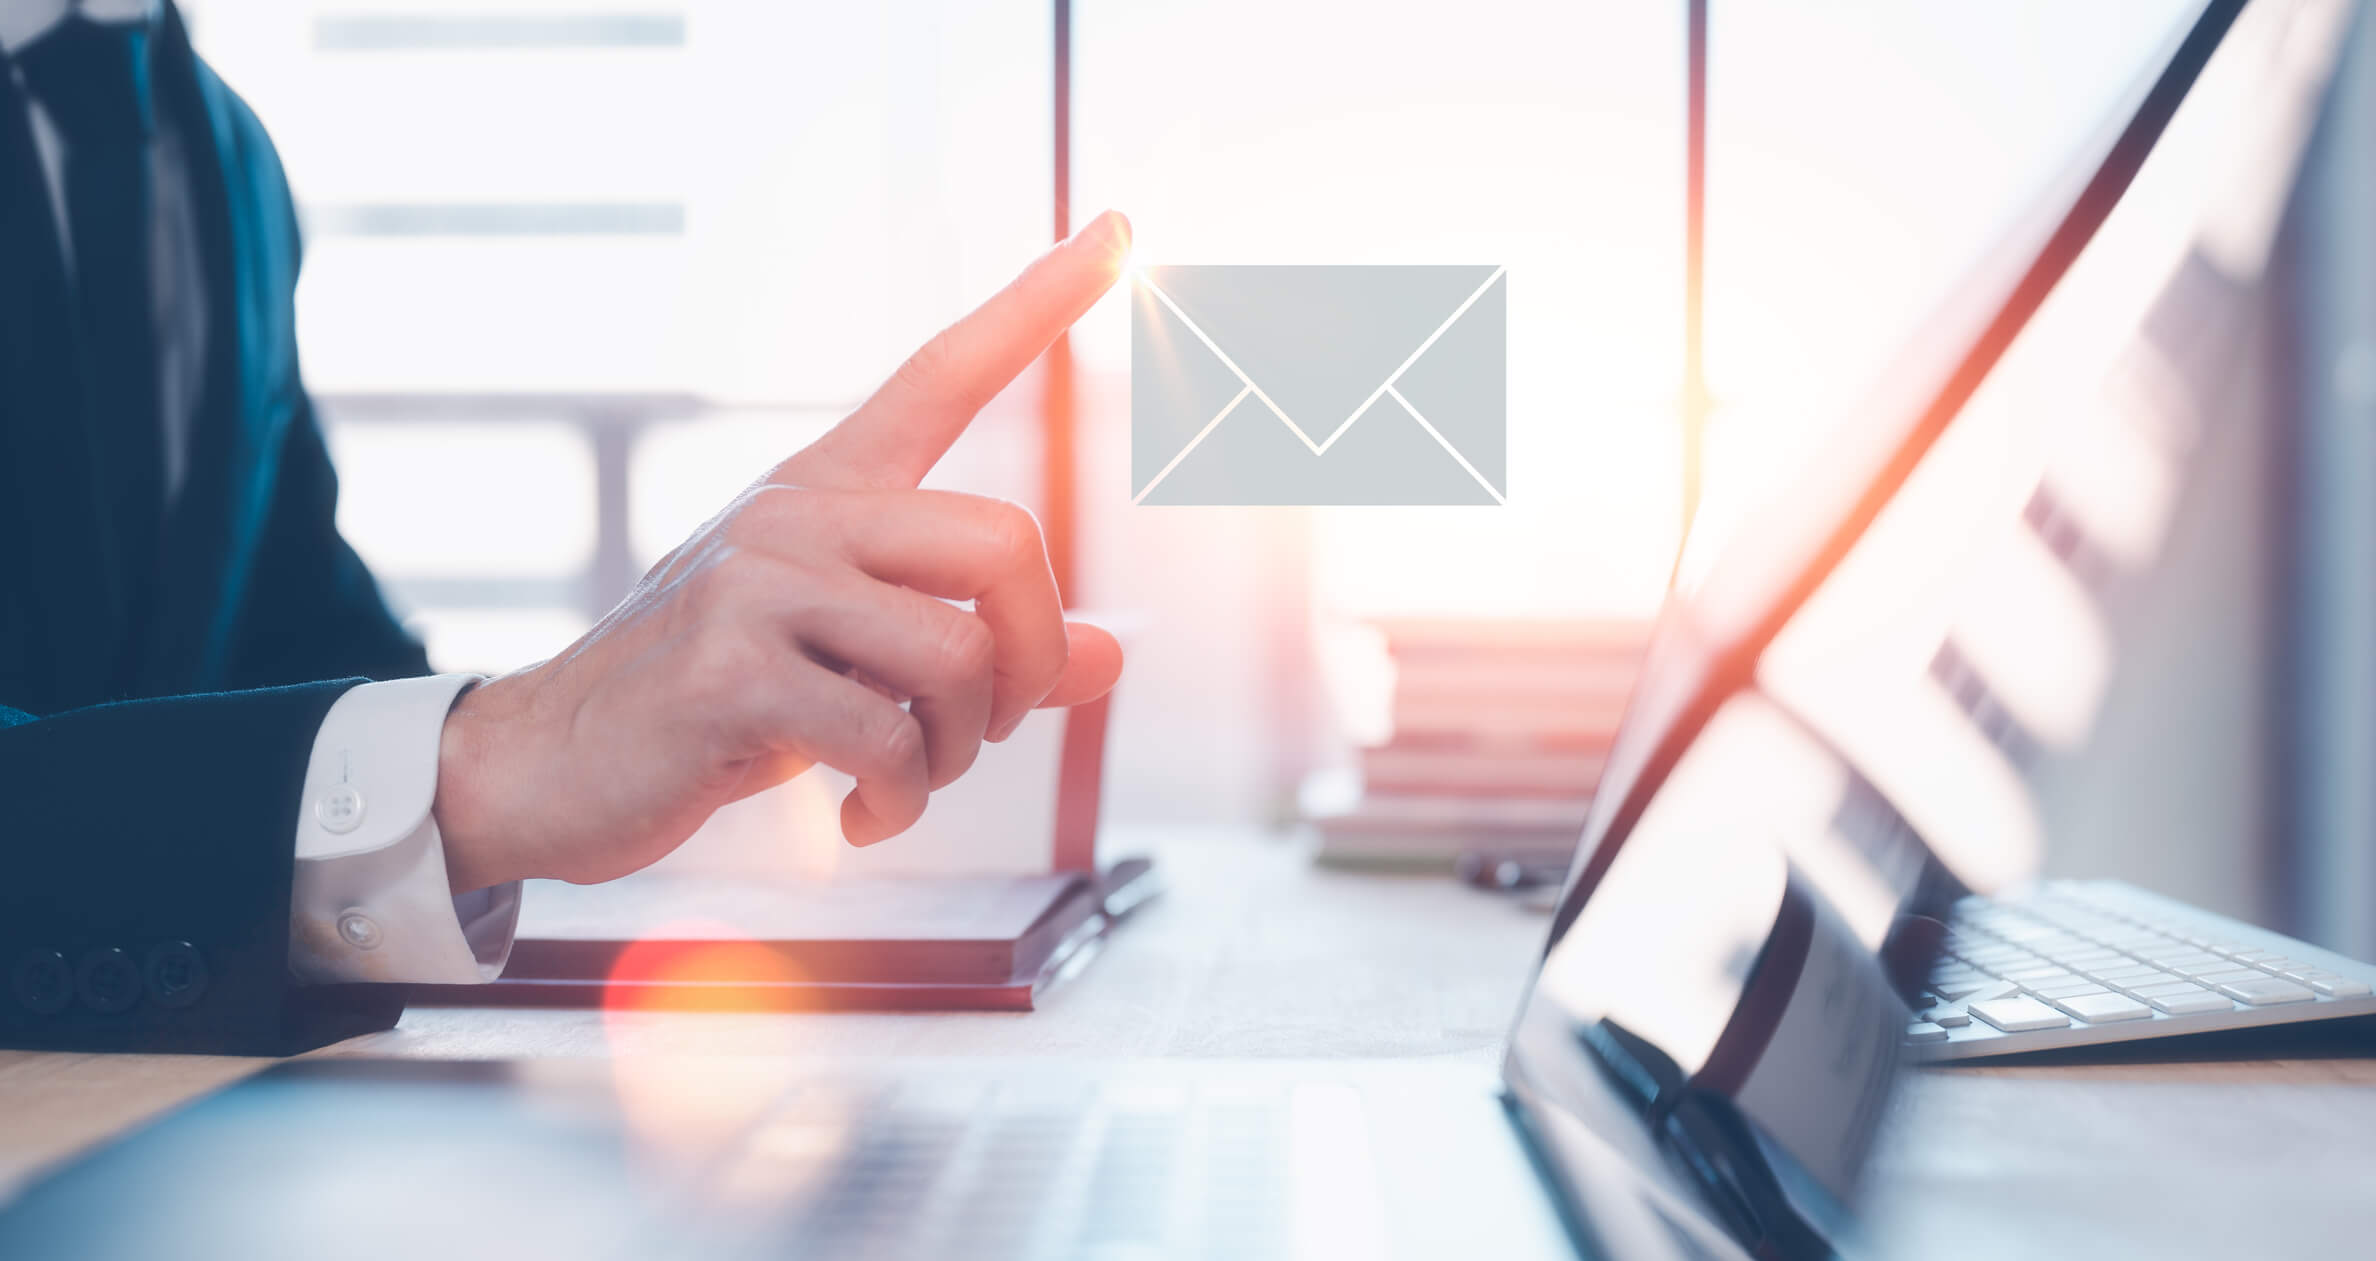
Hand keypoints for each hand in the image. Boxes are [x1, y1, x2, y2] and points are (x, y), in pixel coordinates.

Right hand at [431, 212, 1131, 891]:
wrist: (548, 766)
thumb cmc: (715, 709)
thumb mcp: (856, 669)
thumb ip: (975, 651)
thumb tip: (1111, 655)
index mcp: (828, 491)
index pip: (943, 373)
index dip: (1036, 302)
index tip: (1117, 226)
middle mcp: (797, 513)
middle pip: (1005, 543)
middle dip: (1029, 662)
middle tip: (985, 730)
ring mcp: (757, 583)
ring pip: (959, 655)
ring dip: (959, 753)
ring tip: (902, 783)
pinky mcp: (730, 669)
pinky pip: (889, 737)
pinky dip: (900, 801)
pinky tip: (858, 820)